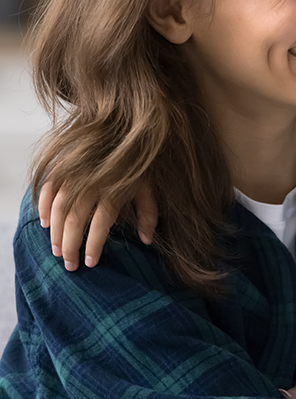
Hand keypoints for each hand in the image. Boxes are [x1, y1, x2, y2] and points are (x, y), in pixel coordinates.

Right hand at [38, 177, 158, 270]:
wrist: (126, 132)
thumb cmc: (139, 165)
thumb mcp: (149, 188)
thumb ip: (148, 214)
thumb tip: (147, 241)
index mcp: (115, 189)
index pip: (101, 223)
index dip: (94, 245)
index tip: (90, 263)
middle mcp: (93, 182)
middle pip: (76, 219)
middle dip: (70, 246)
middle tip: (69, 266)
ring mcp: (76, 173)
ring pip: (59, 208)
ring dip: (56, 232)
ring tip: (57, 252)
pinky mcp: (64, 165)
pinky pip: (49, 188)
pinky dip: (43, 206)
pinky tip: (45, 224)